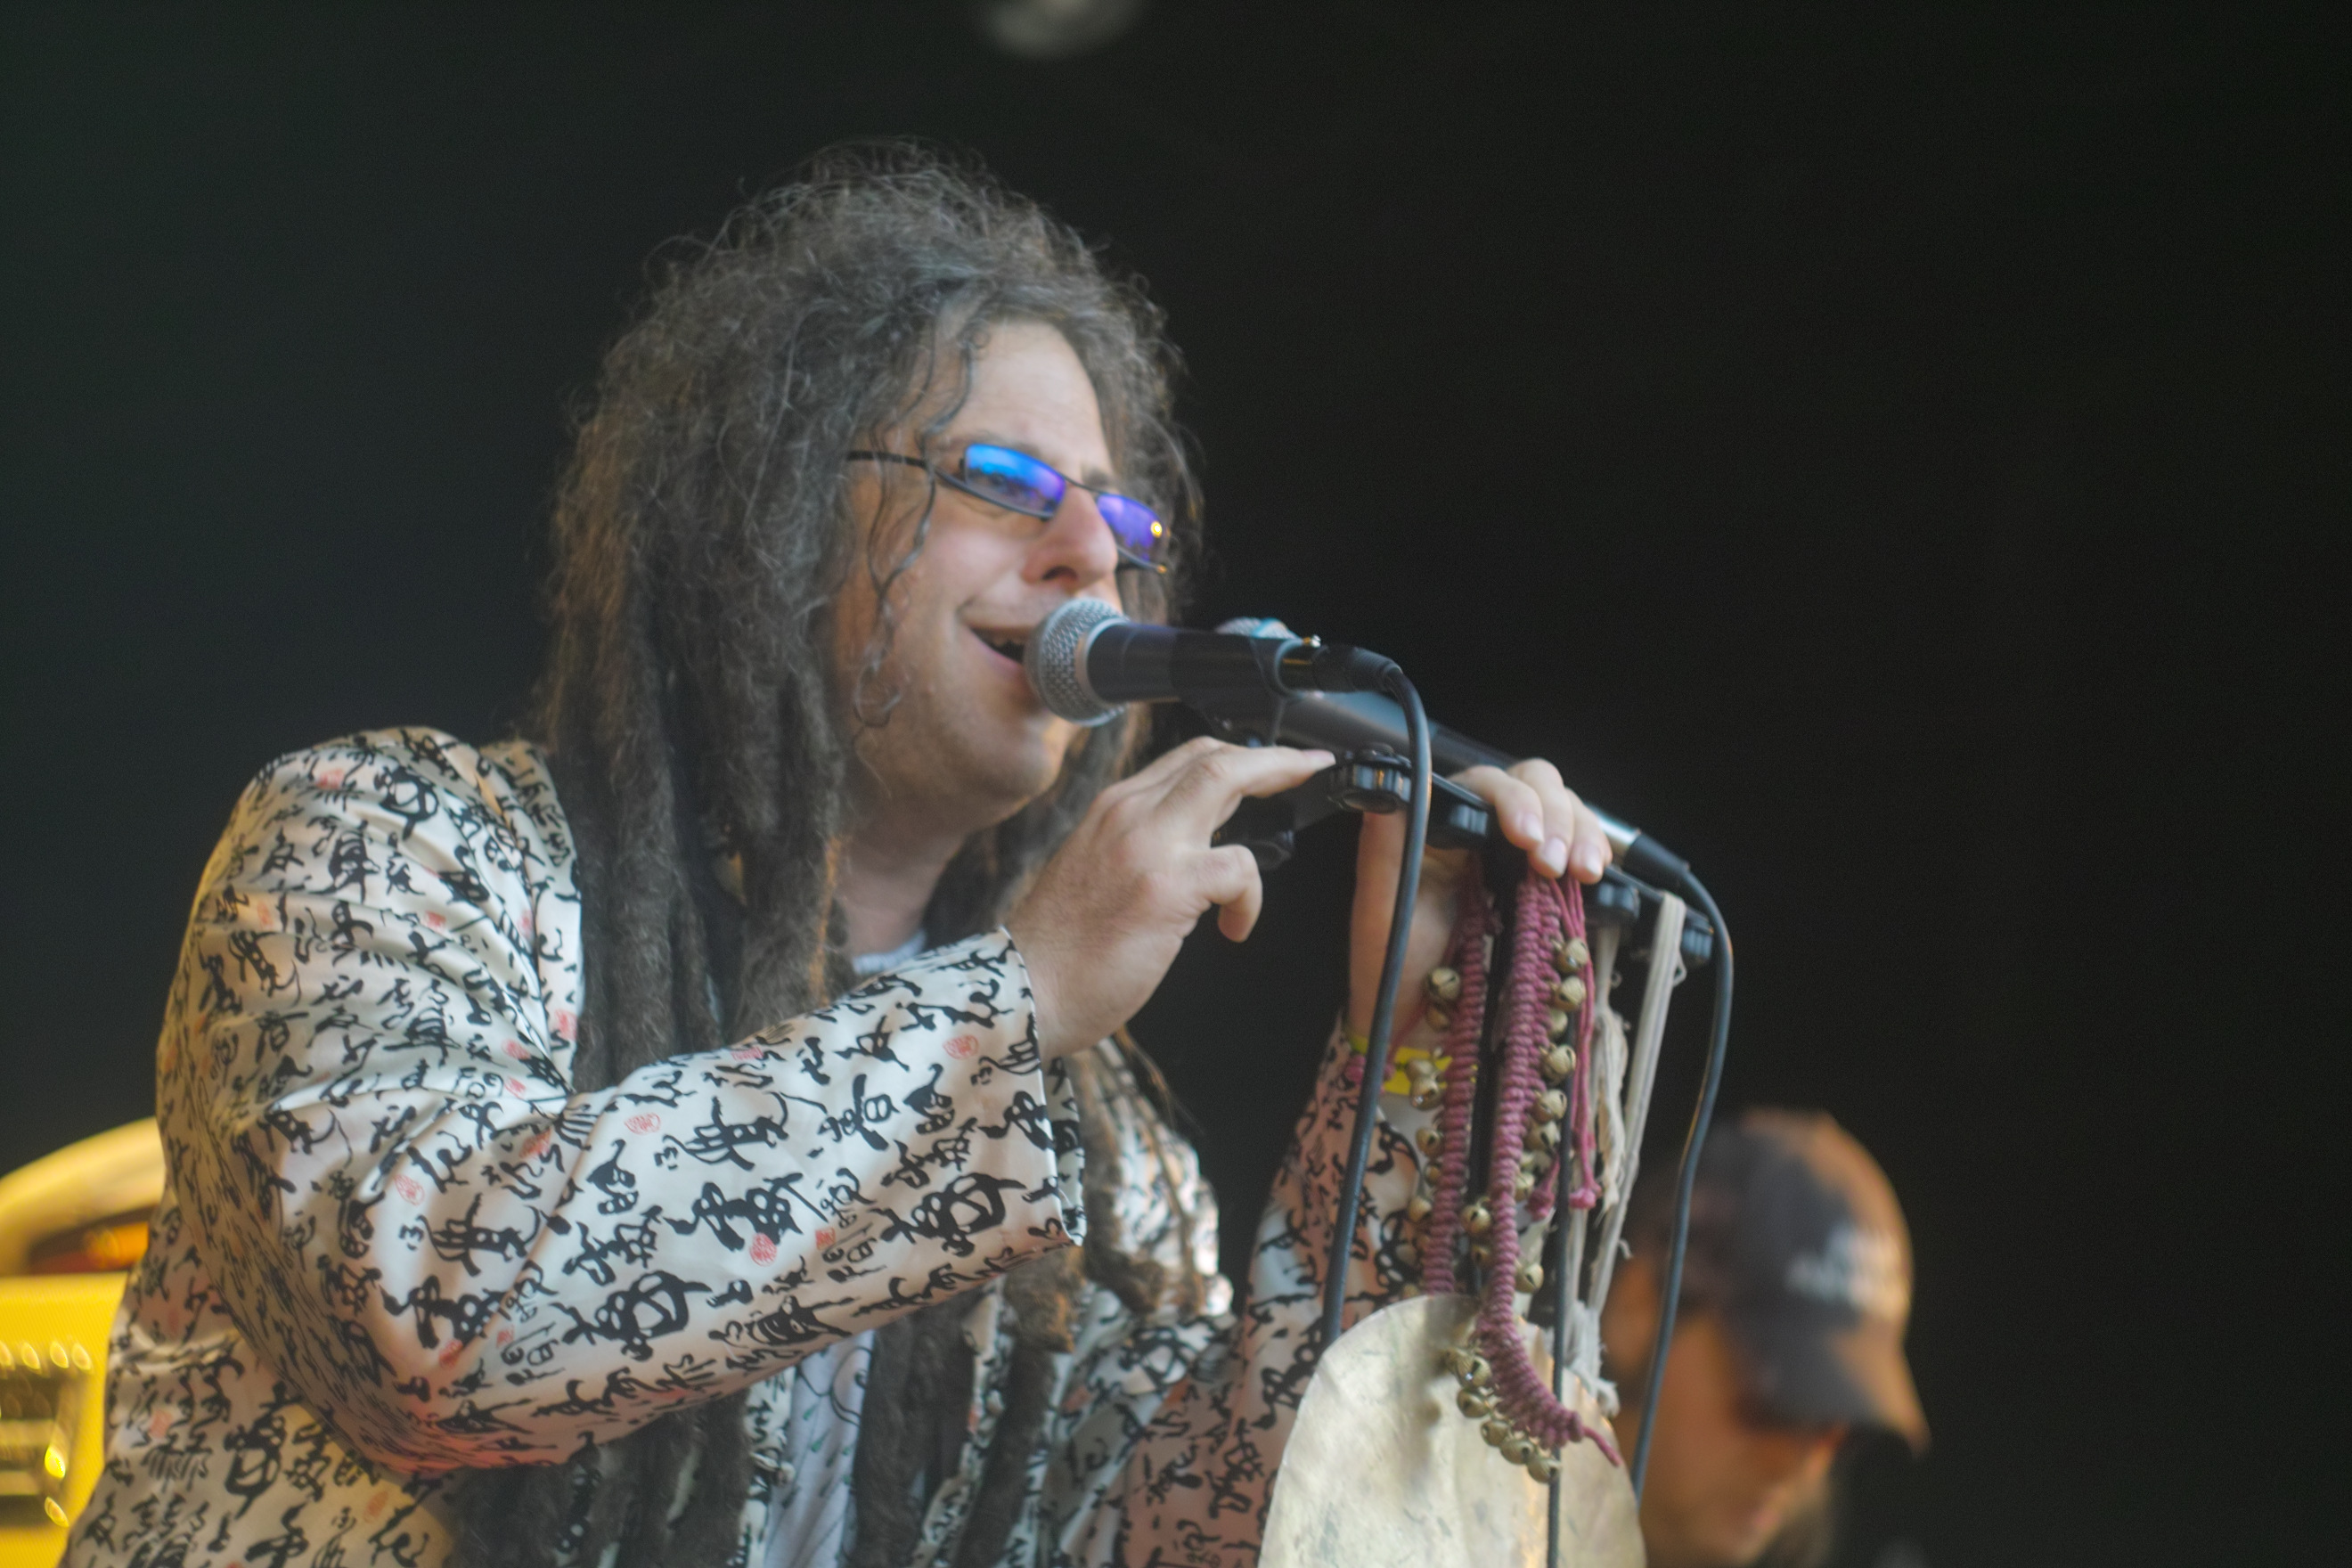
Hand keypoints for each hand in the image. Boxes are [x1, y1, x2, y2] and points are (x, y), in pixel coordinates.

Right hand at [1009, 738, 1333, 1059]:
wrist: (1024, 991)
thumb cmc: (1062, 947)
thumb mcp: (1096, 869)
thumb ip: (1144, 843)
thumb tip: (1202, 838)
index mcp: (1112, 809)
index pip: (1184, 758)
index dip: (1237, 755)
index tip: (1272, 762)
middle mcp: (1127, 813)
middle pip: (1213, 757)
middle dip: (1273, 758)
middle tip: (1307, 766)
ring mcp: (1146, 845)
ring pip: (1227, 782)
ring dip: (1272, 798)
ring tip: (1280, 848)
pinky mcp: (1166, 888)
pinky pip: (1237, 867)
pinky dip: (1250, 896)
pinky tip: (1235, 926)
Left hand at [1345, 759, 1611, 1039]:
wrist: (1413, 1025)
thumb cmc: (1390, 964)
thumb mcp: (1379, 905)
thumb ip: (1385, 845)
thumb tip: (1395, 785)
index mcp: (1440, 823)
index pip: (1487, 783)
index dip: (1514, 800)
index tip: (1526, 839)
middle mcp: (1481, 831)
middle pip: (1535, 785)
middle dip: (1556, 816)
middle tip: (1554, 864)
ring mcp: (1515, 857)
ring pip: (1566, 810)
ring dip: (1583, 833)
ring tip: (1582, 872)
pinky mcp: (1543, 888)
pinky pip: (1578, 851)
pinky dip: (1594, 854)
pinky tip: (1593, 875)